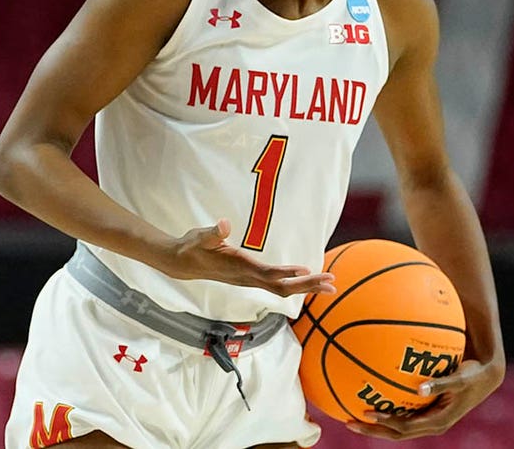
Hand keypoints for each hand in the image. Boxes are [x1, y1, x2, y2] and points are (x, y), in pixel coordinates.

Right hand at [161, 219, 336, 297]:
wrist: (182, 263)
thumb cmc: (193, 246)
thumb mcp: (200, 236)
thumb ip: (213, 232)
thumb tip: (223, 224)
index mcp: (239, 267)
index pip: (268, 274)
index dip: (288, 273)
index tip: (308, 271)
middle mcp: (247, 277)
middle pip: (282, 287)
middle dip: (308, 285)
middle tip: (332, 283)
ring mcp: (249, 280)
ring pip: (282, 289)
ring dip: (306, 287)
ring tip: (329, 285)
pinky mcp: (250, 278)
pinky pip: (277, 285)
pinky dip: (295, 283)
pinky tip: (307, 279)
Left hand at [346, 358, 504, 439]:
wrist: (485, 378)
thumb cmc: (472, 376)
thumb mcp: (459, 379)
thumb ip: (440, 384)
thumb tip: (419, 389)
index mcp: (437, 422)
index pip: (405, 428)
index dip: (386, 423)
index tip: (368, 414)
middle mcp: (430, 424)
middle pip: (396, 433)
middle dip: (373, 430)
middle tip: (348, 422)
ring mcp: (427, 419)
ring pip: (397, 427)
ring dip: (376, 424)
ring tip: (352, 414)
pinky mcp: (426, 412)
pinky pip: (403, 414)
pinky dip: (388, 411)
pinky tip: (372, 398)